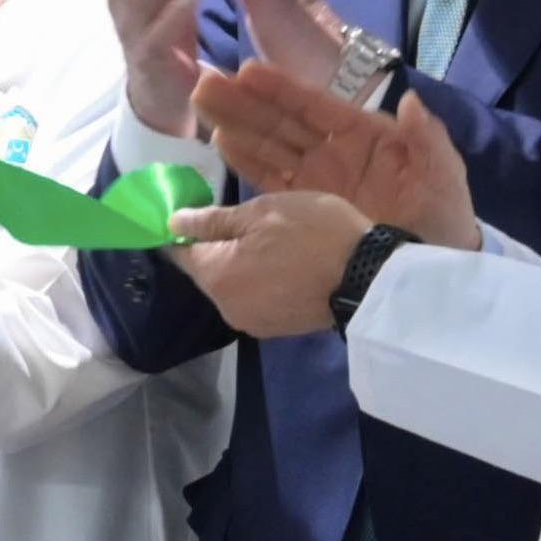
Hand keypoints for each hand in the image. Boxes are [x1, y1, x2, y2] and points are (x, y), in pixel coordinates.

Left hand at [170, 189, 374, 342]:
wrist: (367, 278)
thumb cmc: (313, 234)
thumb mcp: (262, 212)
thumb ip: (213, 220)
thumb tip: (173, 223)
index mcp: (216, 277)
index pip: (180, 253)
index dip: (183, 231)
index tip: (196, 212)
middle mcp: (225, 307)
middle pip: (207, 272)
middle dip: (217, 247)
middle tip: (247, 219)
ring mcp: (251, 322)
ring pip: (232, 286)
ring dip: (241, 264)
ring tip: (270, 240)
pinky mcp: (275, 328)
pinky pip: (254, 298)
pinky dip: (259, 281)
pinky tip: (282, 264)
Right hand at [194, 60, 478, 244]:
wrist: (430, 268)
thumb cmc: (443, 217)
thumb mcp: (443, 175)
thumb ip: (428, 139)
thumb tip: (409, 101)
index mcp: (365, 135)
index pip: (317, 106)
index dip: (283, 90)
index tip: (248, 71)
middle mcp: (334, 151)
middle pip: (284, 122)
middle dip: (246, 102)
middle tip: (206, 83)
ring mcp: (316, 179)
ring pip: (270, 146)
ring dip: (237, 125)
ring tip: (202, 104)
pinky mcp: (304, 208)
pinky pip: (270, 181)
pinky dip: (247, 162)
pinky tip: (222, 143)